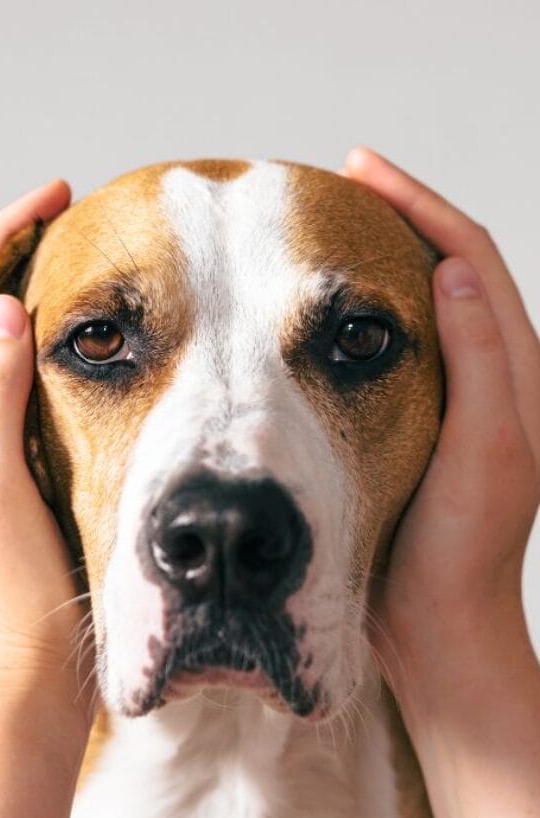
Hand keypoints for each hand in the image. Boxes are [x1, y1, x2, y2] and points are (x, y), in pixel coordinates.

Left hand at [0, 179, 93, 730]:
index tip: (57, 198)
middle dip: (13, 248)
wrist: (20, 652)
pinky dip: (42, 338)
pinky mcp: (4, 453)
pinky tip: (81, 340)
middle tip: (69, 217)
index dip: (3, 234)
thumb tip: (2, 308)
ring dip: (25, 287)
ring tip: (74, 262)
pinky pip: (14, 374)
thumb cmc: (9, 578)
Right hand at [343, 147, 539, 817]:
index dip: (421, 208)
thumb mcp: (487, 453)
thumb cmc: (461, 550)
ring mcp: (451, 397)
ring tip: (332, 230)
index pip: (470, 262)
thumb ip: (481, 361)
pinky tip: (323, 310)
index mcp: (517, 375)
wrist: (439, 623)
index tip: (363, 172)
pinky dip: (360, 314)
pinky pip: (391, 347)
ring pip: (417, 305)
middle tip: (345, 182)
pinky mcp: (416, 421)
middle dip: (401, 217)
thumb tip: (452, 270)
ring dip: (381, 260)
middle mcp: (490, 377)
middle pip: (449, 269)